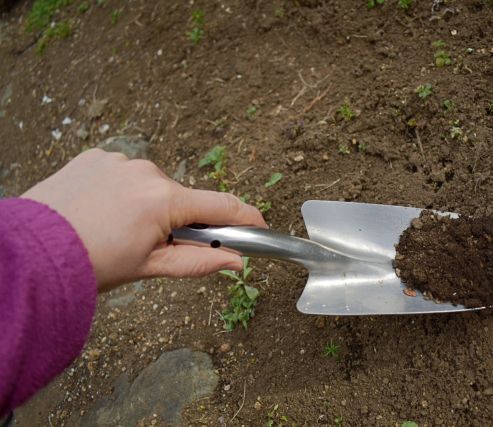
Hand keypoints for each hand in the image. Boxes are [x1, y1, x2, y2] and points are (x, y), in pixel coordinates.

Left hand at [22, 149, 266, 290]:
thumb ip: (200, 263)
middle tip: (153, 245)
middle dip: (179, 220)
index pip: (222, 205)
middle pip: (182, 198)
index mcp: (164, 200)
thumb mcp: (150, 268)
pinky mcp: (98, 156)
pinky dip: (123, 191)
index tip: (258, 225)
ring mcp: (120, 160)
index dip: (245, 217)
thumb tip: (236, 262)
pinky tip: (102, 211)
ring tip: (118, 229)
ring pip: (152, 185)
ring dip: (148, 205)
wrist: (32, 253)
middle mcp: (146, 171)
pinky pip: (125, 173)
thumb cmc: (90, 263)